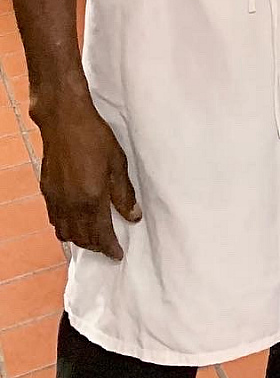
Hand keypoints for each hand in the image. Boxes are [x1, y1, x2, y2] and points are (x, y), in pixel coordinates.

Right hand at [37, 100, 140, 260]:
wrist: (65, 122)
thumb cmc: (95, 138)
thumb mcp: (118, 164)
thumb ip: (124, 194)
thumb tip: (133, 217)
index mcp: (91, 199)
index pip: (101, 235)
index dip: (110, 248)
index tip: (118, 255)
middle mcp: (71, 205)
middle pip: (81, 238)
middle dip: (96, 246)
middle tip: (108, 247)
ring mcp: (56, 200)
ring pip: (65, 233)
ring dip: (79, 240)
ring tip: (93, 238)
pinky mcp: (47, 192)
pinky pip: (55, 221)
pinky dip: (65, 228)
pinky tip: (74, 222)